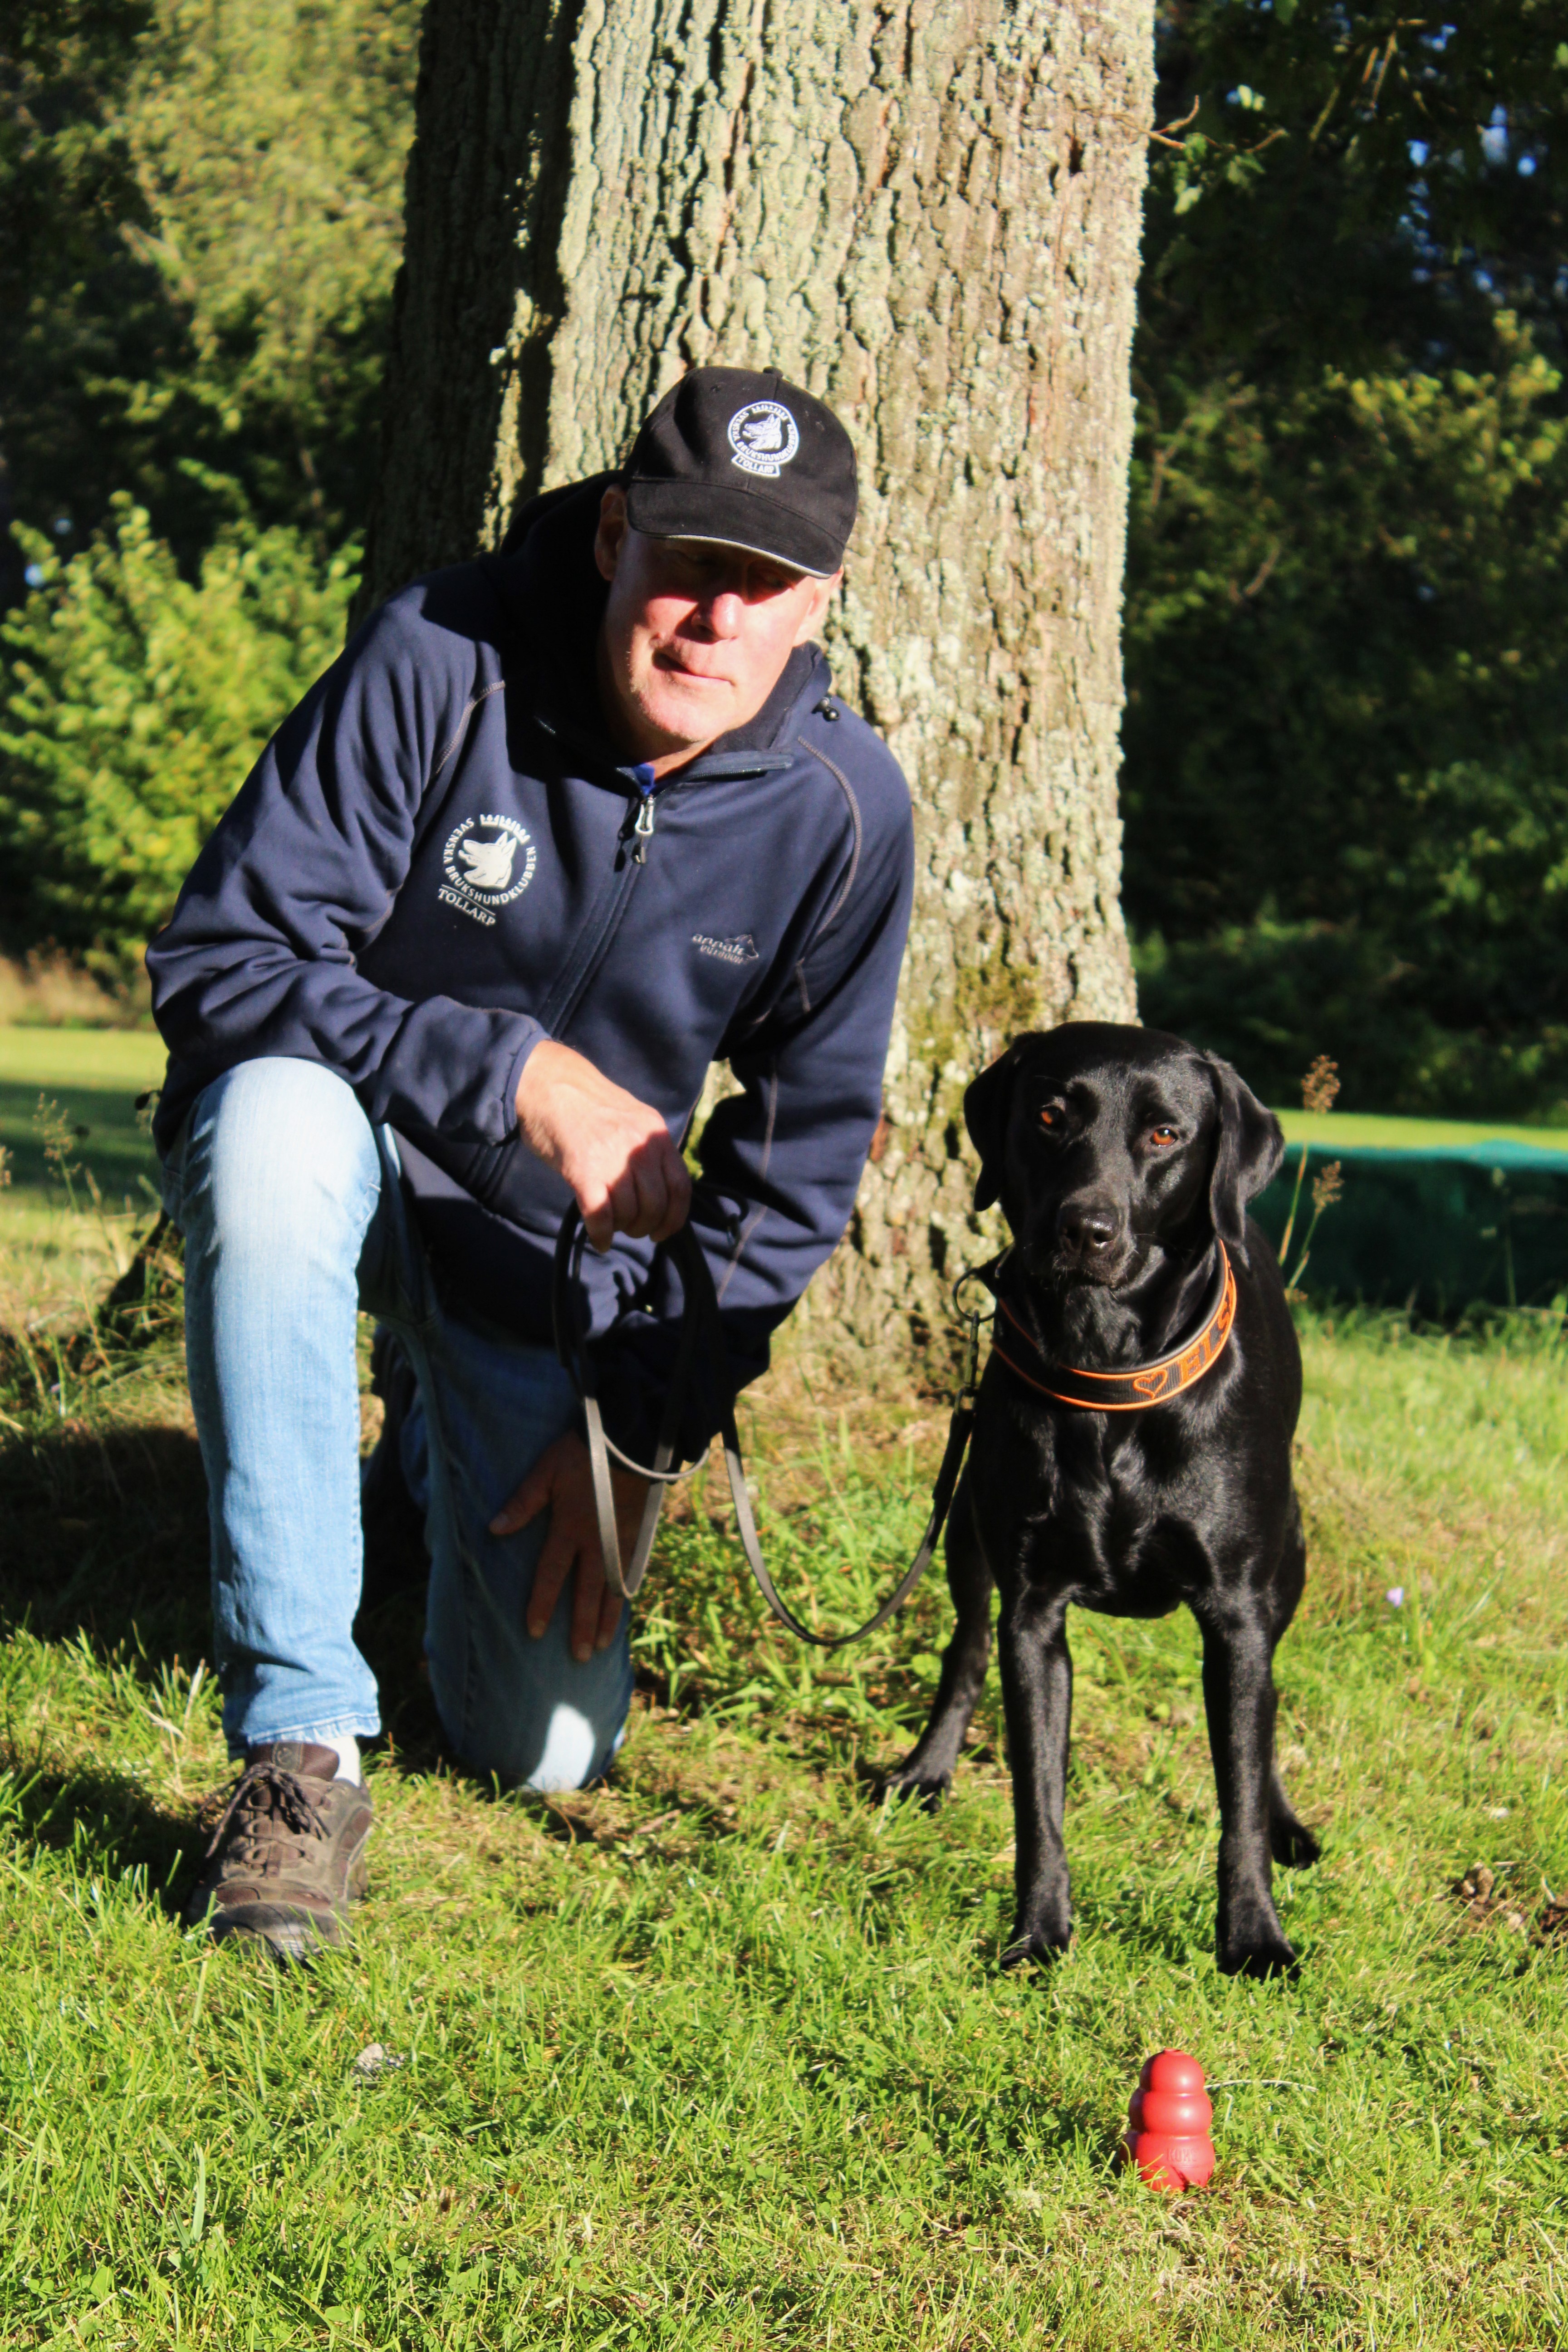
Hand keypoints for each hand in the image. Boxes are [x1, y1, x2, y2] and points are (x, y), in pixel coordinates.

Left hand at [488, 1432, 647, 1660]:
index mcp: (570, 1528)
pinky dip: (626, 1592)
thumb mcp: (546, 1470)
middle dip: (581, 1625)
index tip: (534, 1632)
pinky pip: (631, 1571)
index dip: (541, 1603)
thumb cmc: (583, 1451)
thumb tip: (494, 1528)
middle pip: (587, 1591)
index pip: (552, 1574)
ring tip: (601, 1644)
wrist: (630, 1438)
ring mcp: (620, 1540)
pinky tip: (623, 1607)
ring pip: (613, 1587)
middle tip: (579, 1657)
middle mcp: (597, 1541)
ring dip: (606, 1618)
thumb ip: (523, 1501)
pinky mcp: (637, 1534)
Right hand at [515, 1038, 691, 1251]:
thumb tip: (657, 1188)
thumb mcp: (631, 1119)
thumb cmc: (586, 1105)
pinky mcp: (584, 1171)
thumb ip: (647, 1150)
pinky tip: (599, 1240)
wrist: (548, 1085)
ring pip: (630, 1212)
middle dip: (645, 1226)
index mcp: (655, 1134)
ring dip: (622, 1228)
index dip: (675, 1217)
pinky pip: (601, 1215)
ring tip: (611, 1226)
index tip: (663, 1231)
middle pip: (656, 1204)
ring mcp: (612, 1159)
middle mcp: (639, 1147)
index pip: (680, 1186)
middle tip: (632, 1229)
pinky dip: (601, 1234)